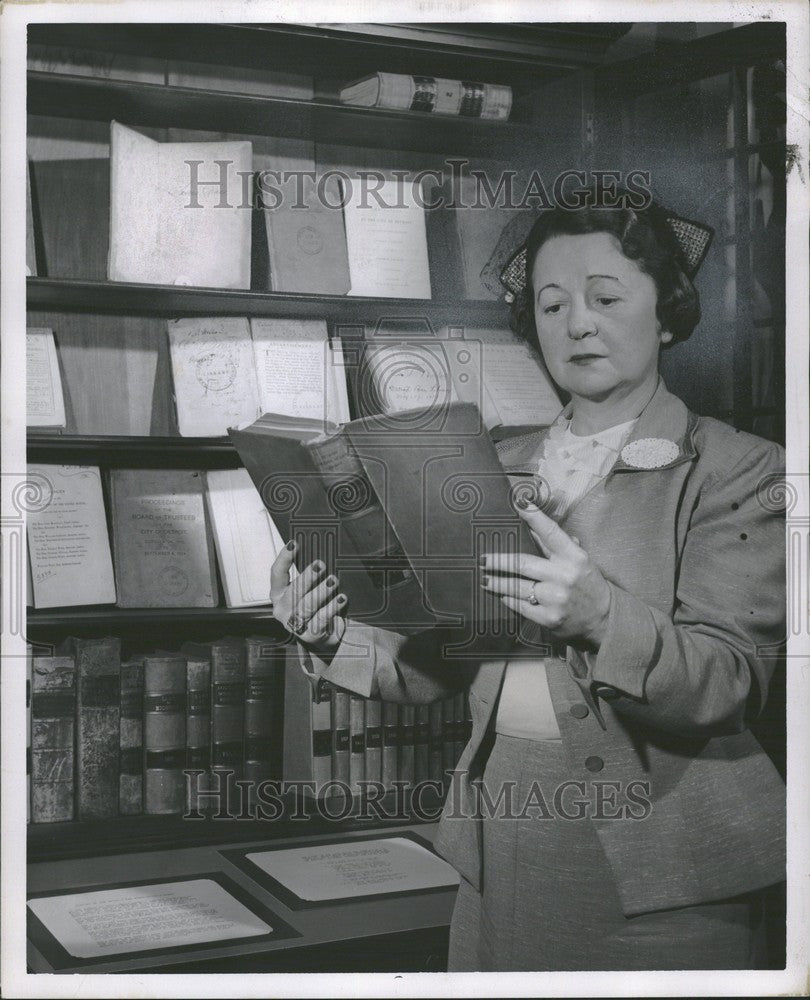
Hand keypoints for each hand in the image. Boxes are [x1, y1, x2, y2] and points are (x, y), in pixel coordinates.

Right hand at [270, 541, 346, 654]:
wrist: (323, 637)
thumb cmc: (314, 607)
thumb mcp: (308, 589)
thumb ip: (309, 575)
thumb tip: (321, 554)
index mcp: (278, 594)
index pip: (277, 573)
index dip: (284, 558)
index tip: (294, 544)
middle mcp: (283, 609)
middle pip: (294, 590)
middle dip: (307, 577)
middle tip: (320, 564)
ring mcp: (295, 624)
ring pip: (307, 605)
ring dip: (321, 592)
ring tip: (333, 581)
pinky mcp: (310, 635)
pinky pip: (321, 619)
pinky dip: (332, 608)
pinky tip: (341, 598)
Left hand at [480, 503, 611, 649]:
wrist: (604, 619)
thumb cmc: (589, 585)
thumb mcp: (580, 562)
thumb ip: (558, 546)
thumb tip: (534, 527)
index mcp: (574, 557)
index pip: (550, 532)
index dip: (533, 517)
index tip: (518, 504)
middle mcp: (564, 576)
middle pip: (522, 563)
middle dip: (497, 561)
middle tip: (482, 559)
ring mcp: (555, 598)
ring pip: (516, 586)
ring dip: (497, 583)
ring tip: (485, 579)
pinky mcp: (548, 618)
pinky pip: (521, 605)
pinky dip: (509, 600)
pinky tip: (503, 596)